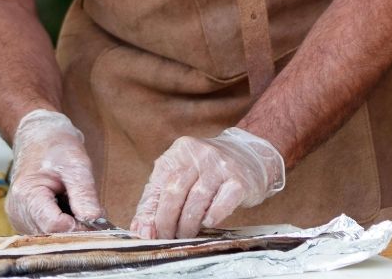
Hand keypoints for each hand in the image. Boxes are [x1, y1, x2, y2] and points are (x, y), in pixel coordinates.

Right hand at [6, 109, 104, 233]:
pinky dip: (64, 225)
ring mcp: (20, 218)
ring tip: (78, 205)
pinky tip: (69, 209)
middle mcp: (18, 211)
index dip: (79, 227)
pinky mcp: (25, 221)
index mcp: (27, 194)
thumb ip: (85, 195)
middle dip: (78, 229)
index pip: (54, 226)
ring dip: (72, 228)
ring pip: (52, 237)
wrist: (37, 136)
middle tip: (95, 212)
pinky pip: (48, 232)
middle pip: (53, 235)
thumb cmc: (56, 145)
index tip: (98, 219)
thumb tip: (96, 221)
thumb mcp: (76, 164)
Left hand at [130, 128, 284, 238]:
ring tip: (185, 234)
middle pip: (174, 193)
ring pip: (196, 201)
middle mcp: (199, 155)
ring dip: (187, 225)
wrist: (252, 156)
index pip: (157, 186)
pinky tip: (207, 223)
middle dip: (166, 222)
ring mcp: (220, 166)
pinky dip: (211, 218)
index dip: (149, 213)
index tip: (148, 233)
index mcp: (178, 152)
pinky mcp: (239, 181)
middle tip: (167, 237)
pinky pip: (221, 204)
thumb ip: (158, 199)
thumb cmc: (210, 171)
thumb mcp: (182, 176)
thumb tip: (140, 229)